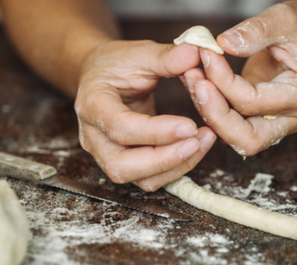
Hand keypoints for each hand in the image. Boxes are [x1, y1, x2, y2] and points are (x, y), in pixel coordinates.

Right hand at [75, 41, 216, 190]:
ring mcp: (107, 155)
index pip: (120, 128)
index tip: (190, 125)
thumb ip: (165, 56)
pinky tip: (196, 147)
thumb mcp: (137, 52)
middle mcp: (94, 138)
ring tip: (203, 141)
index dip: (156, 132)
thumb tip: (195, 53)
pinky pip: (152, 178)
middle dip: (165, 159)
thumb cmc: (116, 65)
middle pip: (123, 166)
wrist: (102, 78)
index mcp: (92, 105)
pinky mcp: (127, 164)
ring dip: (176, 166)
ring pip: (140, 180)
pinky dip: (177, 168)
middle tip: (197, 140)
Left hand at [181, 1, 296, 156]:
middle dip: (214, 114)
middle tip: (194, 81)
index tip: (206, 55)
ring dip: (209, 112)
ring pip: (235, 137)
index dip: (224, 82)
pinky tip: (198, 83)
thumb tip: (224, 44)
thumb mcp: (286, 18)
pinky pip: (231, 124)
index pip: (254, 102)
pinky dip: (212, 108)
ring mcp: (275, 123)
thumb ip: (256, 31)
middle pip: (247, 138)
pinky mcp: (260, 119)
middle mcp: (291, 118)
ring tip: (192, 79)